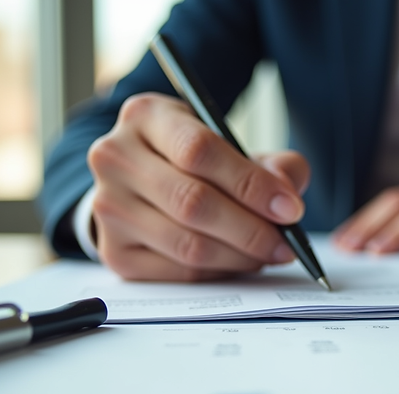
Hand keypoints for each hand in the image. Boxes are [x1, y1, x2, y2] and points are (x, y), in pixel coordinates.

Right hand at [86, 92, 309, 280]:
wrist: (143, 182)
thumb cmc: (195, 161)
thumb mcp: (231, 145)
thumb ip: (273, 164)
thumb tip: (287, 199)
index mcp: (146, 116)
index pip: (199, 150)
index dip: (251, 183)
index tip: (291, 208)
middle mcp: (115, 158)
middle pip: (192, 202)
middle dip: (251, 229)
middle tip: (286, 243)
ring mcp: (108, 208)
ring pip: (187, 245)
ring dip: (240, 256)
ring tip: (269, 253)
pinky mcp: (114, 252)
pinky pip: (179, 273)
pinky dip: (219, 272)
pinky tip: (238, 262)